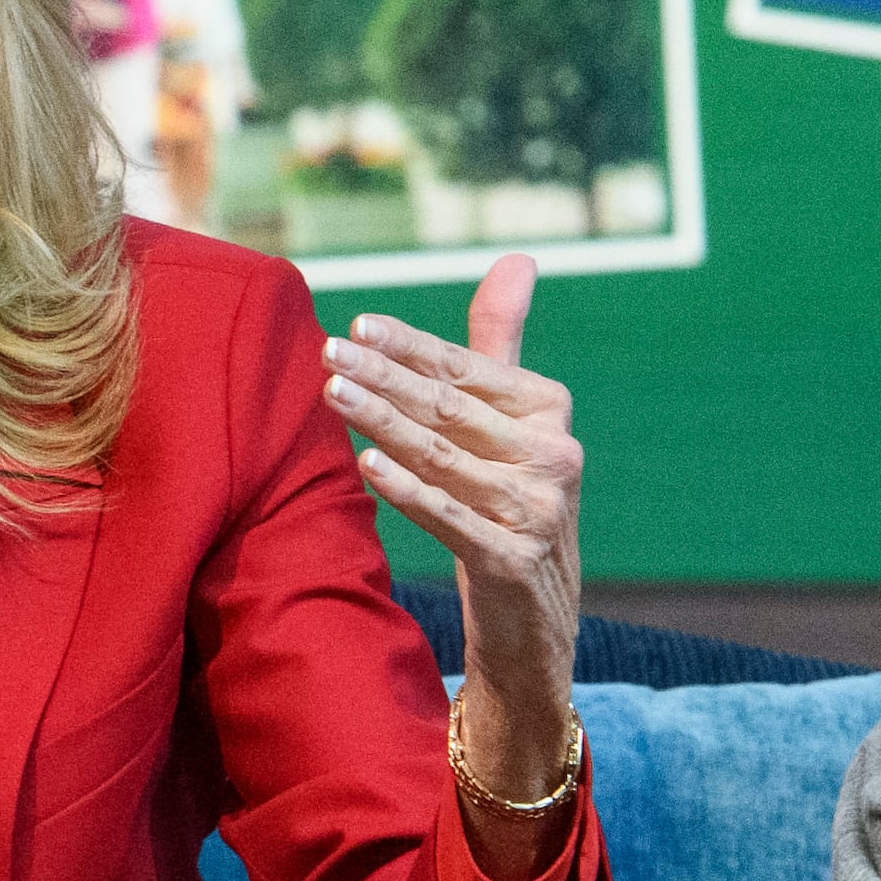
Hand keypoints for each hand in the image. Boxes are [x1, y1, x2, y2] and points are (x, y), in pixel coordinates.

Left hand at [327, 255, 582, 789]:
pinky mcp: (514, 560)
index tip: (355, 324)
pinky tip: (366, 464)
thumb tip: (519, 258)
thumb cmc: (506, 502)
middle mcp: (554, 454)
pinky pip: (451, 516)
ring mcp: (538, 510)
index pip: (466, 368)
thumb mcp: (508, 423)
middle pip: (451, 408)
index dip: (410, 345)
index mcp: (549, 410)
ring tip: (333, 394)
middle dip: (385, 376)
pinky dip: (408, 490)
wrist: (533, 622)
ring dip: (385, 423)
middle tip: (327, 352)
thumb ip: (499, 343)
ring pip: (445, 457)